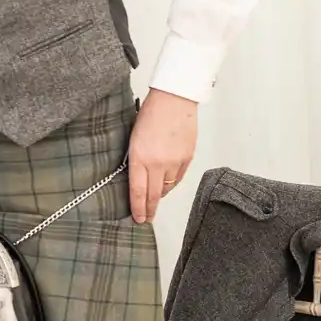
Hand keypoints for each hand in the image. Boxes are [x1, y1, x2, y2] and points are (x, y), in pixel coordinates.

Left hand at [127, 89, 198, 223]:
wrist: (174, 100)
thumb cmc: (150, 114)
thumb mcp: (133, 138)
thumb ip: (136, 159)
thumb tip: (136, 177)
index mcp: (140, 157)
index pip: (138, 191)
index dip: (138, 208)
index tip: (137, 219)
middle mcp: (158, 163)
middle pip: (154, 195)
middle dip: (149, 210)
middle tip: (146, 219)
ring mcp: (175, 162)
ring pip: (167, 187)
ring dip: (160, 195)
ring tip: (154, 201)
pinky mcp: (187, 158)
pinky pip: (178, 177)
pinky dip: (171, 183)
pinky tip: (166, 184)